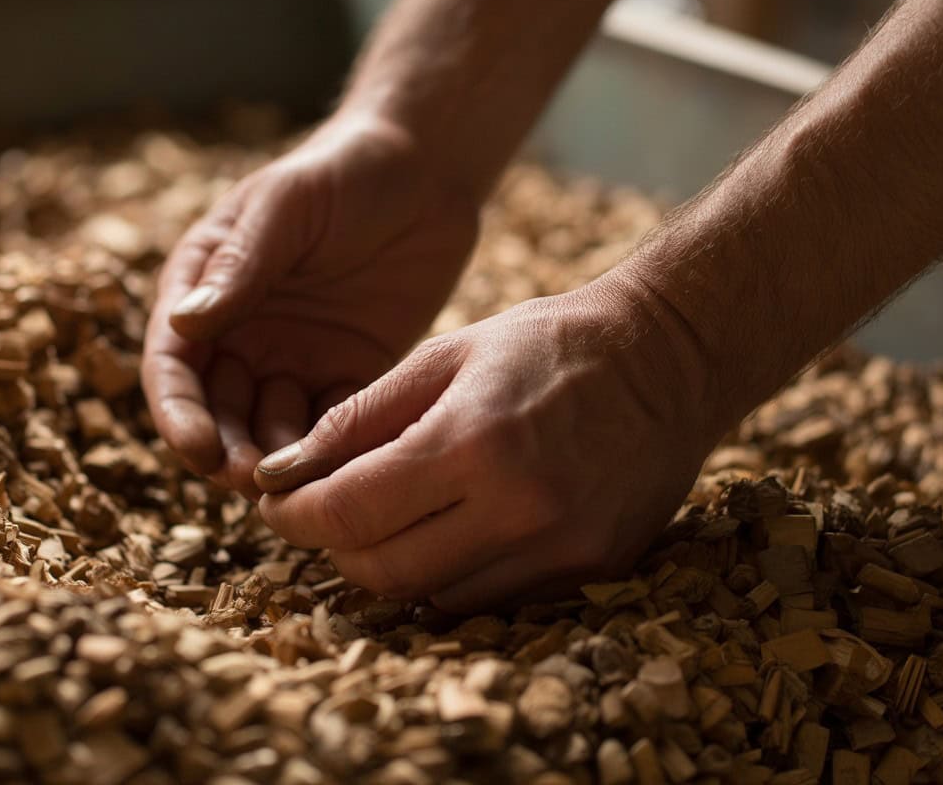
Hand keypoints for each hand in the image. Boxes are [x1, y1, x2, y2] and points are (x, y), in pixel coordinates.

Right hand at [142, 110, 481, 499]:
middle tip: (250, 482)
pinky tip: (342, 469)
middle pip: (217, 409)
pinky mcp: (347, 372)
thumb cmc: (344, 172)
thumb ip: (240, 265)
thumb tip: (185, 326)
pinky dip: (328, 450)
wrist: (424, 171)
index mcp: (206, 288)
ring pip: (268, 427)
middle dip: (225, 450)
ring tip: (294, 486)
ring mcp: (294, 357)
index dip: (179, 412)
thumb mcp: (286, 206)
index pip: (174, 362)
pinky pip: (329, 423)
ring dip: (273, 461)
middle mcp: (242, 332)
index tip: (199, 449)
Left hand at [255, 278, 722, 611]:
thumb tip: (284, 470)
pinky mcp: (592, 570)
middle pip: (382, 571)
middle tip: (322, 512)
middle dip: (333, 548)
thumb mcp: (446, 356)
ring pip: (432, 597)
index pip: (348, 512)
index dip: (294, 515)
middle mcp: (518, 509)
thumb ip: (360, 417)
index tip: (274, 503)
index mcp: (473, 441)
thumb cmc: (549, 343)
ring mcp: (561, 549)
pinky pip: (491, 600)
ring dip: (389, 565)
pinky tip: (446, 532)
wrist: (668, 358)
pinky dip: (449, 575)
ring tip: (384, 518)